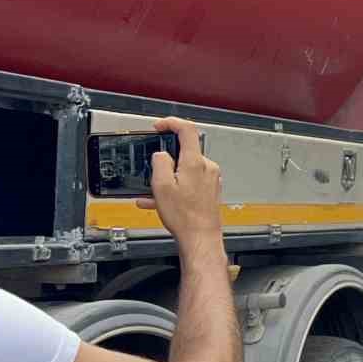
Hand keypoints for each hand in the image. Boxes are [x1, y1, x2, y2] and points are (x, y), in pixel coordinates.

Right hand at [136, 117, 221, 250]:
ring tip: (152, 192)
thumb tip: (161, 154)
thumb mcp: (161, 186)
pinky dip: (174, 187)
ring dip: (167, 178)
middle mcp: (207, 168)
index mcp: (195, 163)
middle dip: (165, 159)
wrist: (200, 238)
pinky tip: (159, 201)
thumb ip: (160, 162)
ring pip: (184, 169)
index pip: (187, 130)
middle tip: (152, 169)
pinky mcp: (210, 190)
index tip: (159, 126)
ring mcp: (211, 179)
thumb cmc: (185, 217)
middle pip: (184, 151)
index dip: (171, 123)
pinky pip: (189, 182)